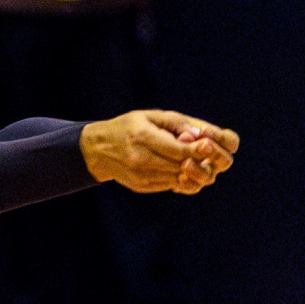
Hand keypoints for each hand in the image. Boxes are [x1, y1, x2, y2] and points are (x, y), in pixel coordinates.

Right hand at [80, 110, 238, 194]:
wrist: (98, 150)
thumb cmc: (127, 128)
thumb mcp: (149, 116)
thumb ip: (177, 123)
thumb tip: (200, 134)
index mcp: (142, 137)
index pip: (180, 150)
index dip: (198, 150)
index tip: (206, 144)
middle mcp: (140, 159)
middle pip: (182, 165)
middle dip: (197, 160)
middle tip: (204, 152)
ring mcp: (140, 175)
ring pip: (178, 177)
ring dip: (190, 170)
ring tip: (190, 158)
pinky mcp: (141, 186)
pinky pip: (169, 184)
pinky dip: (178, 176)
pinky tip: (175, 166)